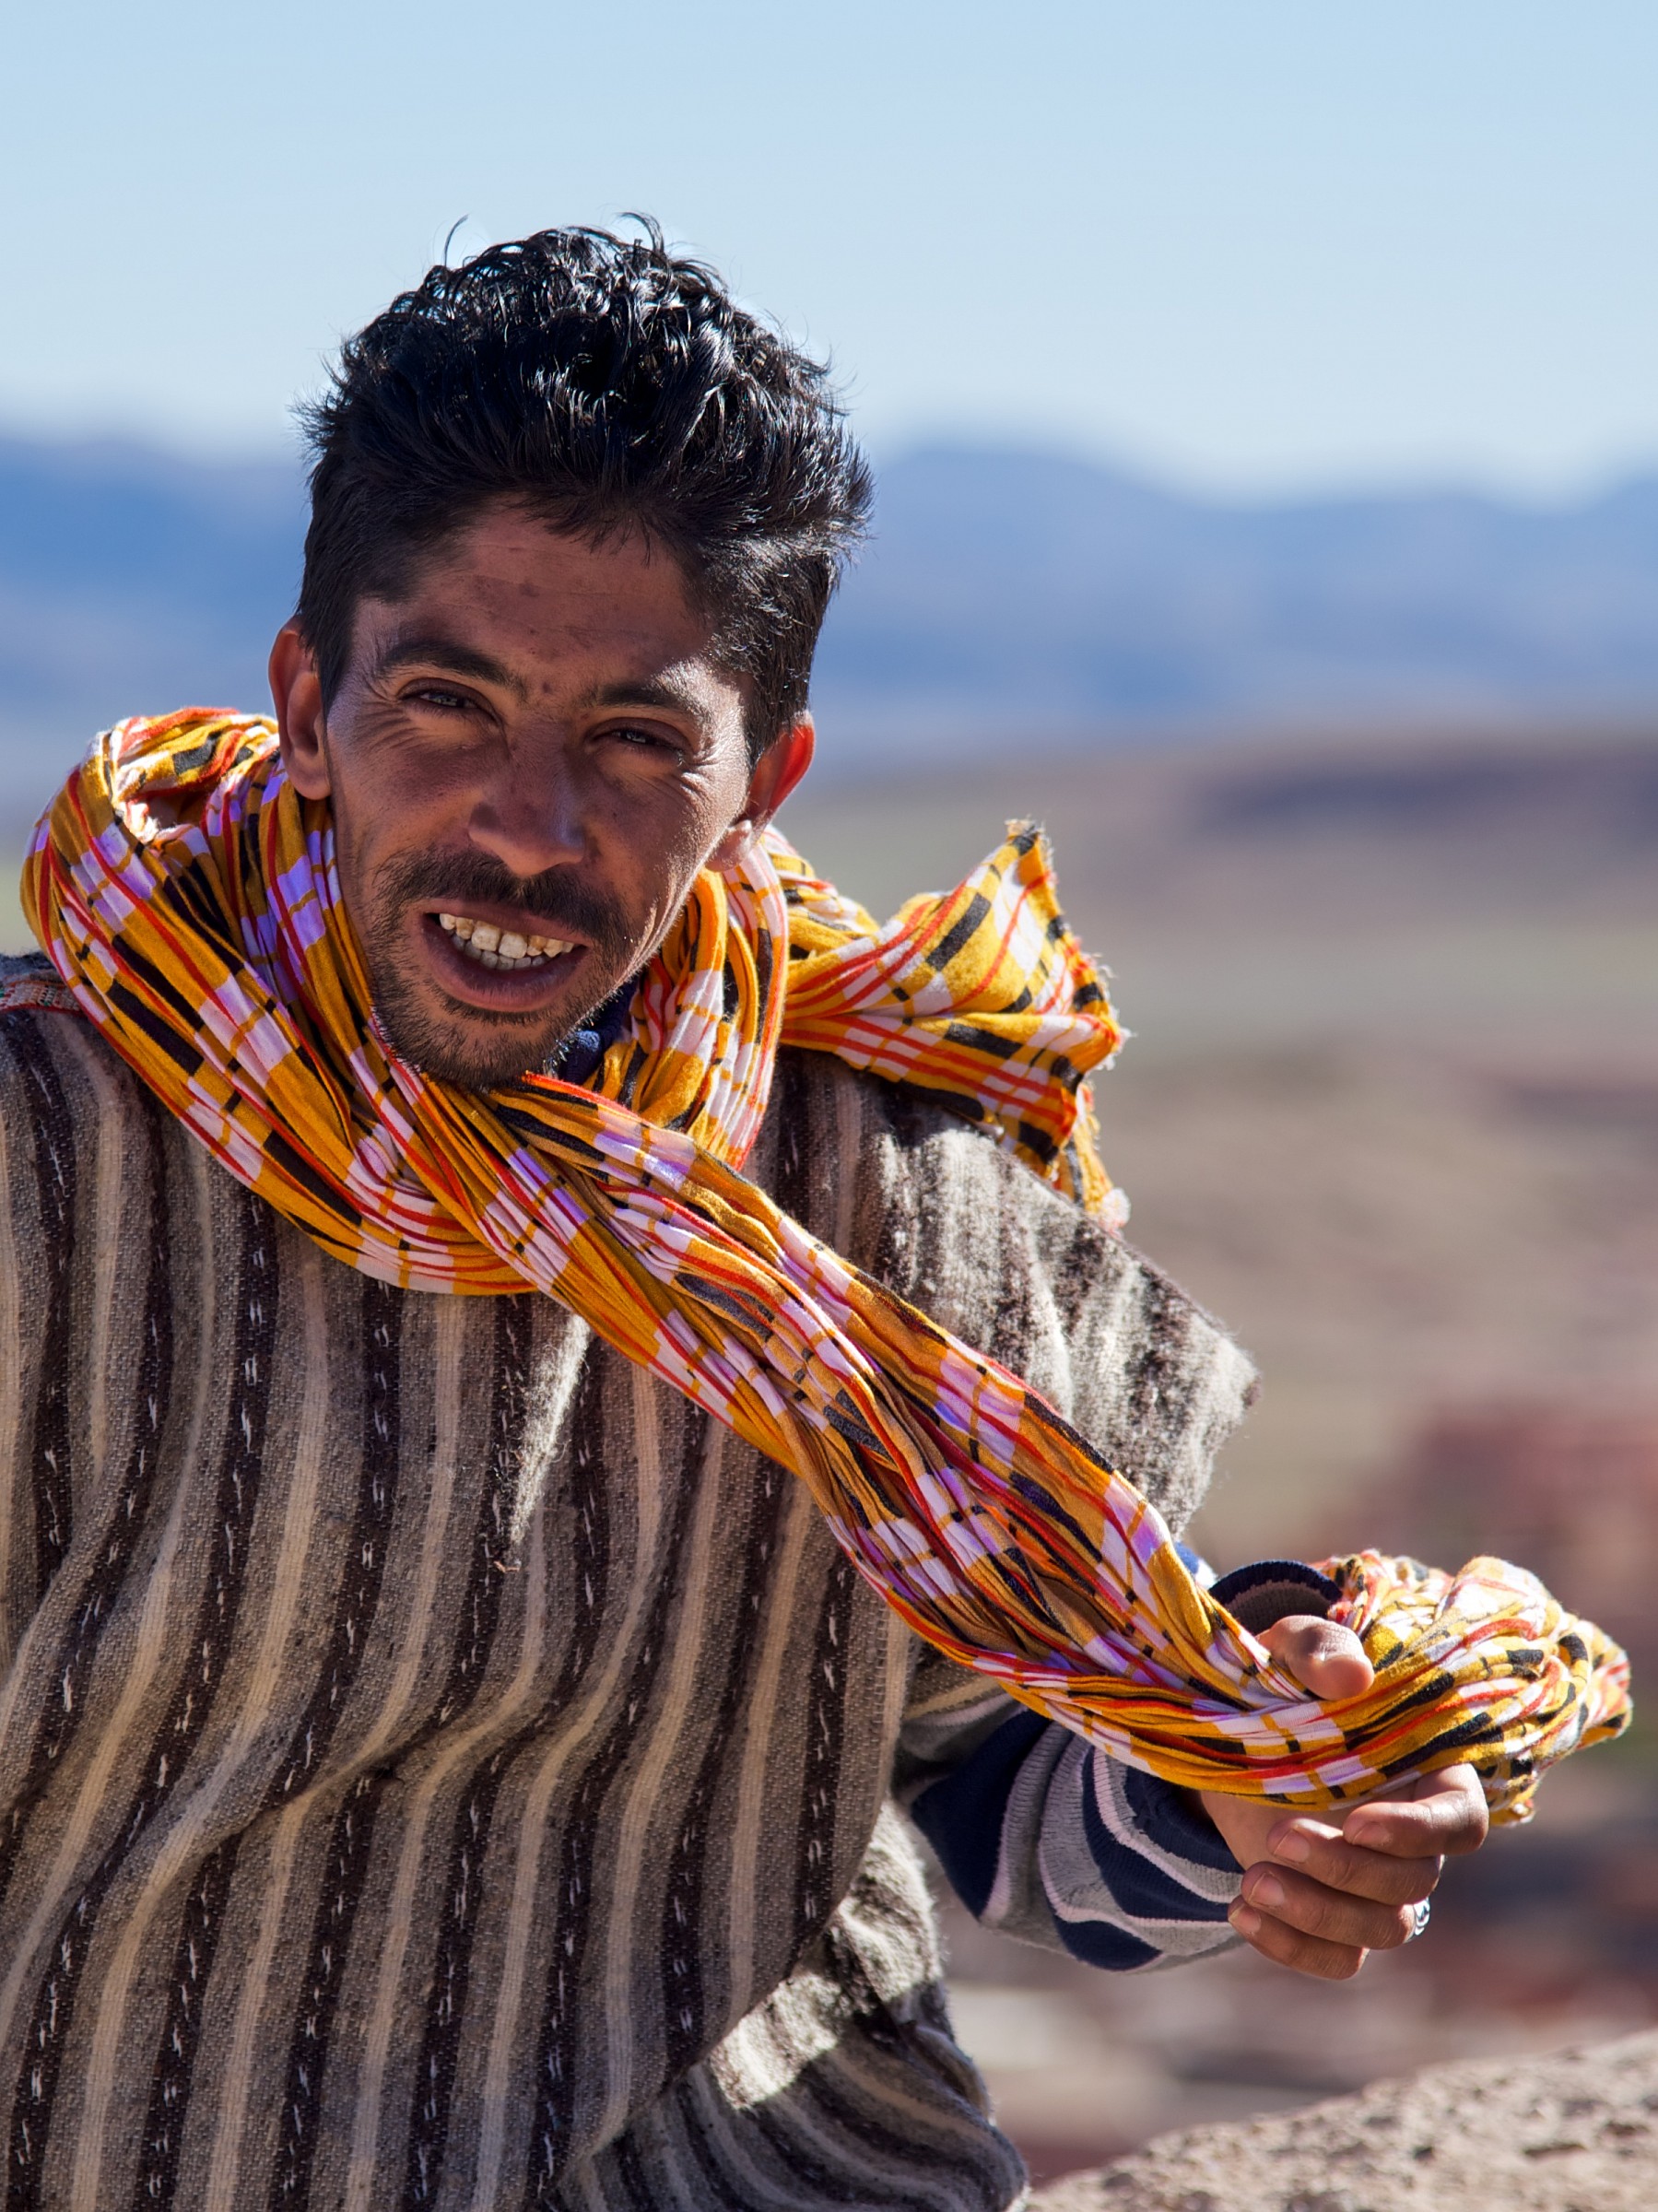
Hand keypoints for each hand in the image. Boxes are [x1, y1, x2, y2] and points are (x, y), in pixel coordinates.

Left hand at [1197, 1614, 1489, 1979]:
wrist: (1230, 1729)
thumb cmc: (1284, 1681)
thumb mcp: (1291, 1650)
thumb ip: (1320, 1651)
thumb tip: (1352, 1676)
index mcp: (1427, 1774)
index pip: (1462, 1822)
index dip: (1420, 1833)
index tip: (1358, 1823)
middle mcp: (1413, 1839)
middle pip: (1414, 1884)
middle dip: (1344, 1870)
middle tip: (1278, 1838)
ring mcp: (1375, 1884)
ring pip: (1382, 1930)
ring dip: (1317, 1916)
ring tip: (1252, 1882)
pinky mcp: (1332, 1915)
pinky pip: (1338, 1959)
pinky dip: (1292, 1949)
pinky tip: (1242, 1912)